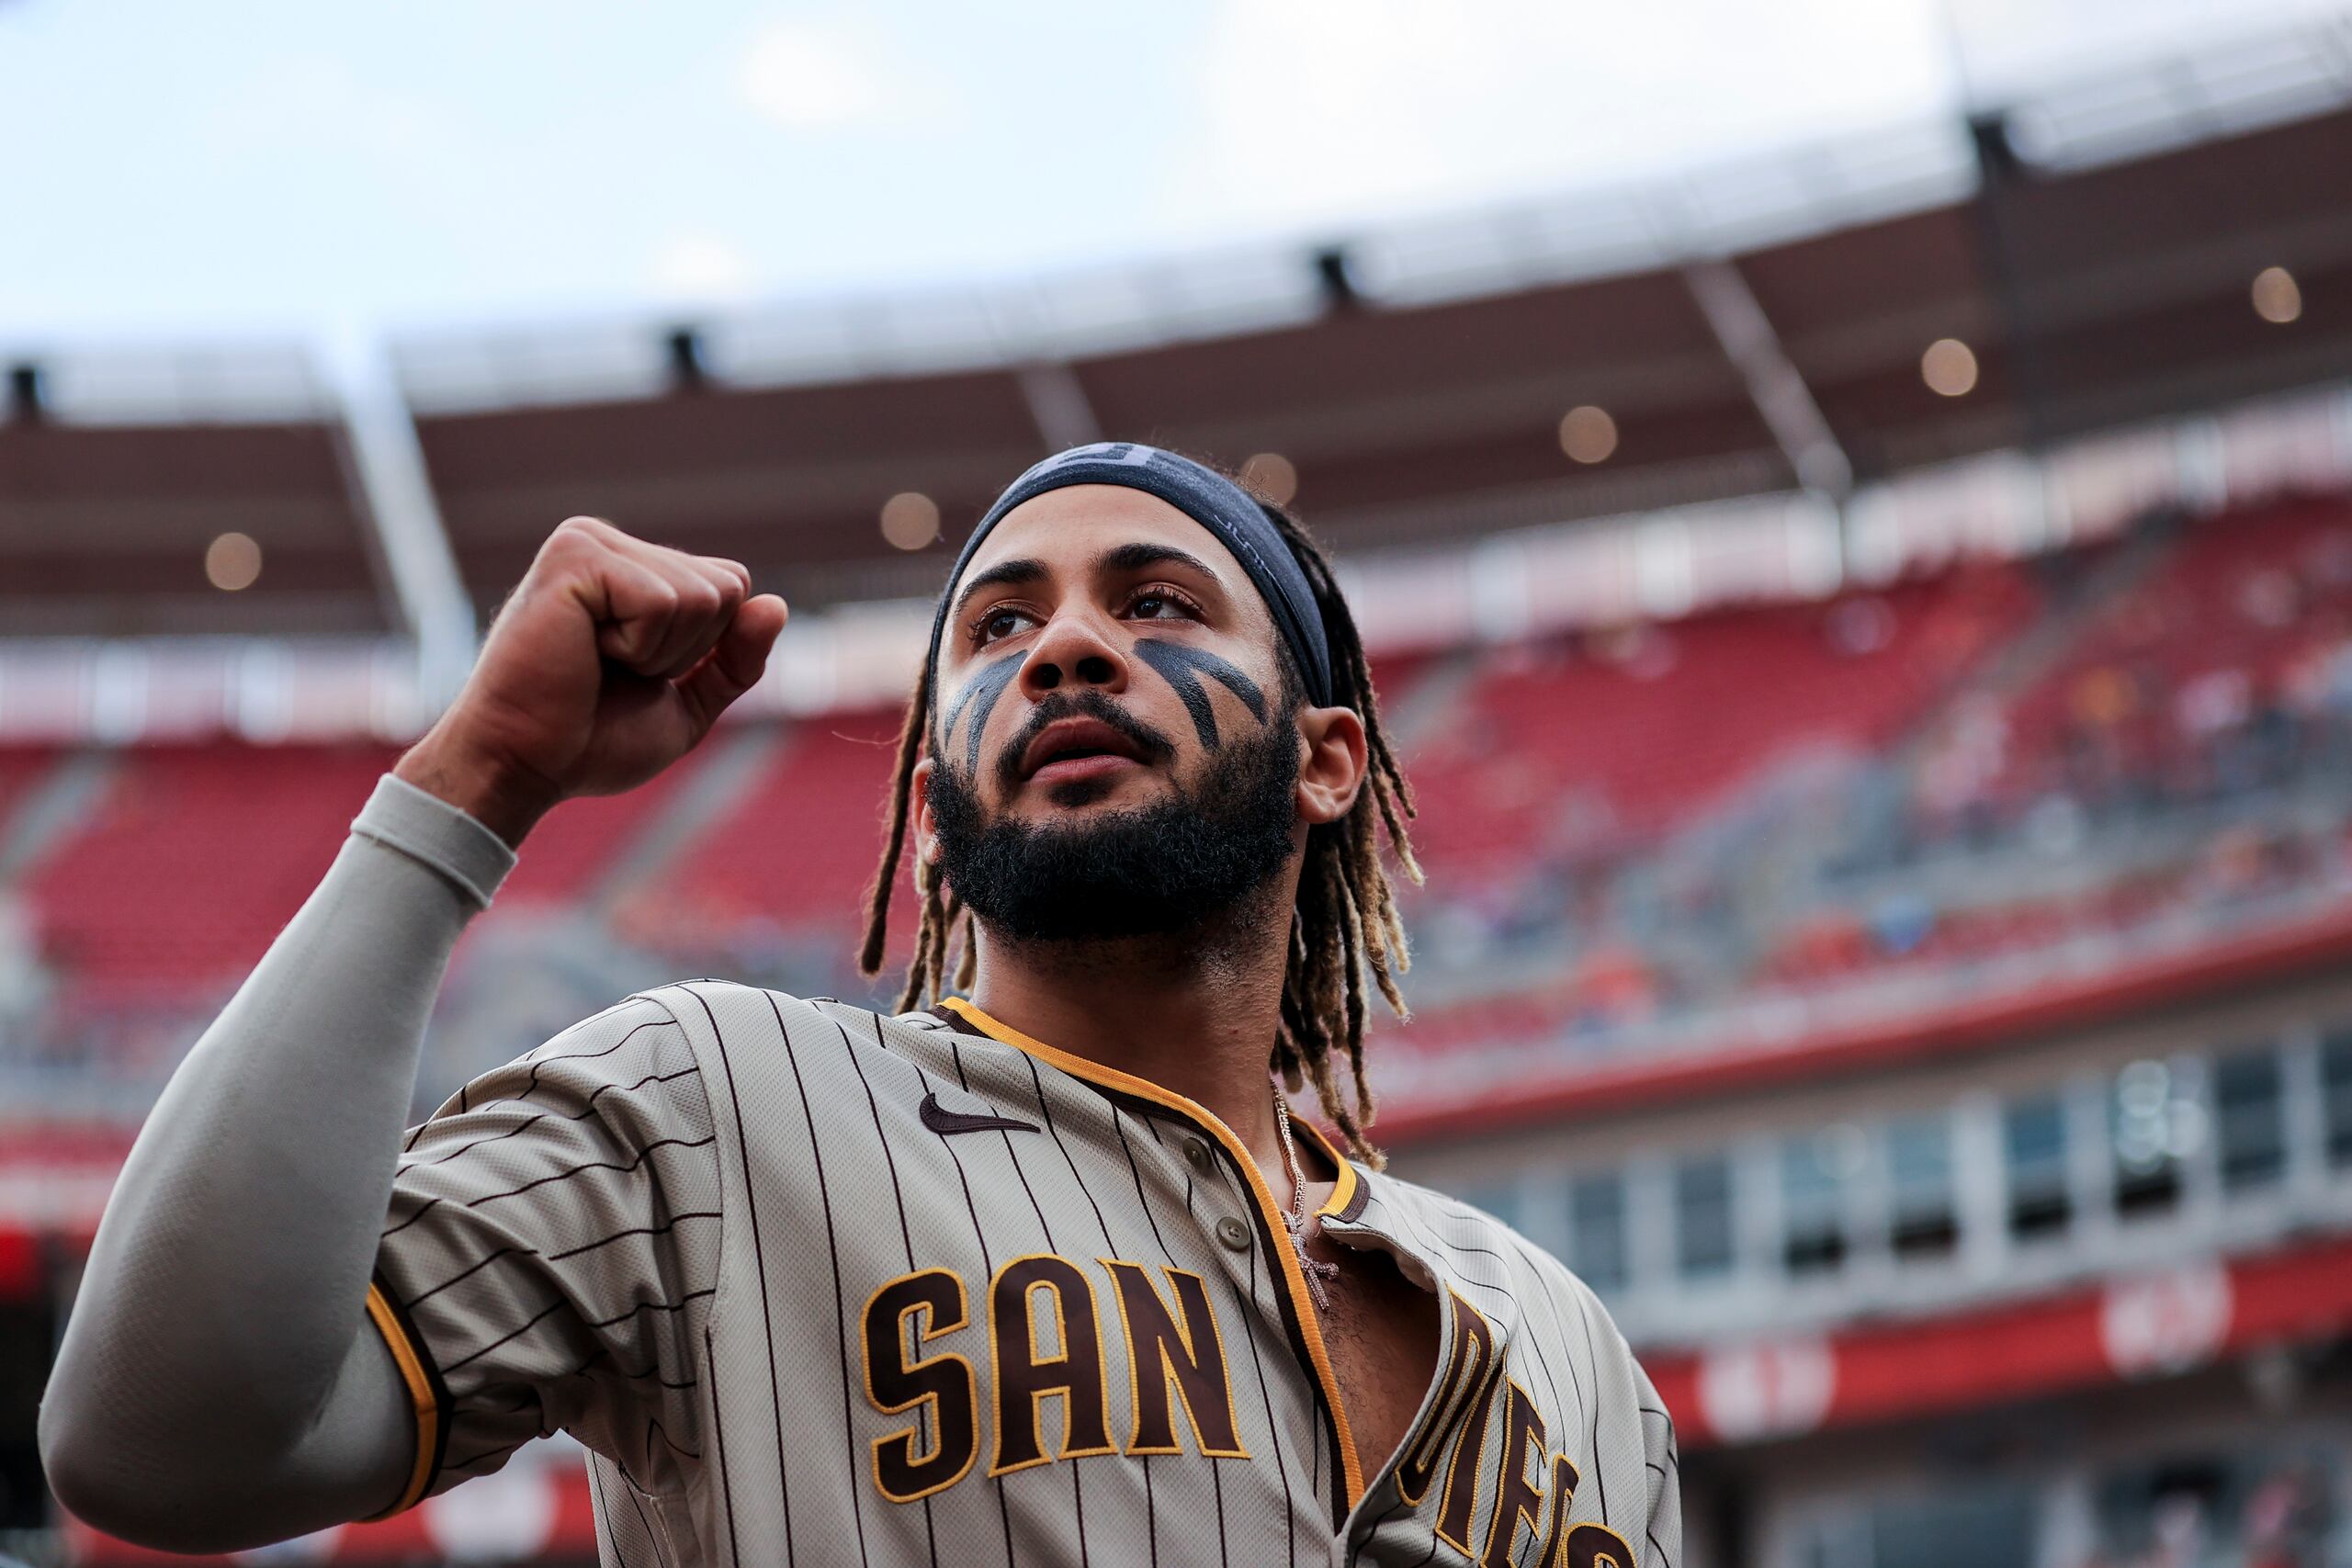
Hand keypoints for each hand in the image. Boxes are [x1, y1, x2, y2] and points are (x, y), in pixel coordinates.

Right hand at [396, 516, 787, 845]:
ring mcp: (590, 541)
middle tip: (612, 672)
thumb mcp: (687, 705)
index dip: (705, 649)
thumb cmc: (591, 740)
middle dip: (686, 652)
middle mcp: (611, 542)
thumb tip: (776, 604)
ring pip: (702, 595)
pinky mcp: (574, 555)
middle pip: (726, 587)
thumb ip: (736, 661)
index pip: (732, 586)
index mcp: (634, 568)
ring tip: (595, 661)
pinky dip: (637, 647)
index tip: (637, 674)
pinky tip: (583, 651)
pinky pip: (663, 602)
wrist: (524, 766)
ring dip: (659, 652)